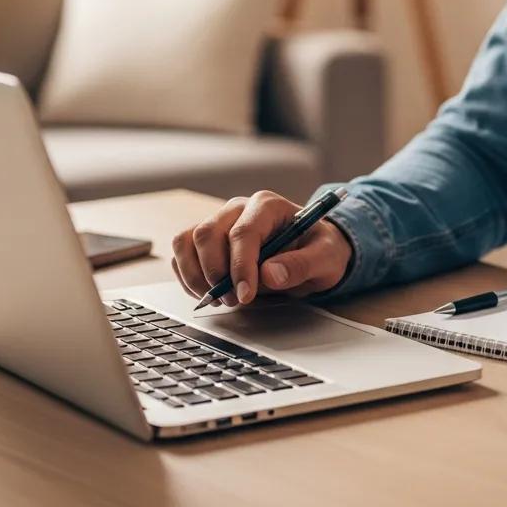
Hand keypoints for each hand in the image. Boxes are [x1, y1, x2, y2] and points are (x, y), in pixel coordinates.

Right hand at [171, 190, 353, 306]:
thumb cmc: (319, 249)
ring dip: (196, 276)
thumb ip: (301, 264)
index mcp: (267, 206)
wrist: (313, 251)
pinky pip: (181, 253)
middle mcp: (238, 208)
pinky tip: (208, 293)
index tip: (245, 295)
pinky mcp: (207, 240)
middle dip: (215, 273)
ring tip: (220, 299)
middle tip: (234, 301)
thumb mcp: (325, 257)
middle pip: (207, 234)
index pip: (243, 233)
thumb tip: (269, 274)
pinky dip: (187, 277)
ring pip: (187, 241)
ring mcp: (219, 222)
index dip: (240, 266)